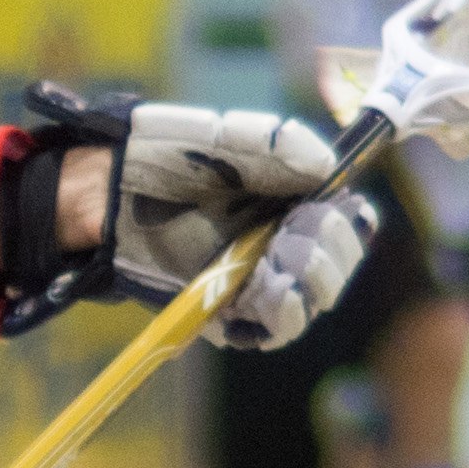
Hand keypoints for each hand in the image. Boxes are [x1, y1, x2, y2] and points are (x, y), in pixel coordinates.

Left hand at [104, 101, 370, 351]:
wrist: (115, 189)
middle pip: (337, 266)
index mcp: (299, 204)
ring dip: (309, 282)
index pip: (352, 224)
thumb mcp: (230, 137)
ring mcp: (257, 281)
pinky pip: (272, 329)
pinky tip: (274, 291)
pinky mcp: (228, 312)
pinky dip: (283, 314)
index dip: (351, 222)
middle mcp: (286, 245)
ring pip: (312, 300)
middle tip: (296, 234)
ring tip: (280, 260)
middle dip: (329, 252)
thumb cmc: (174, 156)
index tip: (333, 210)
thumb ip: (282, 143)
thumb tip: (330, 163)